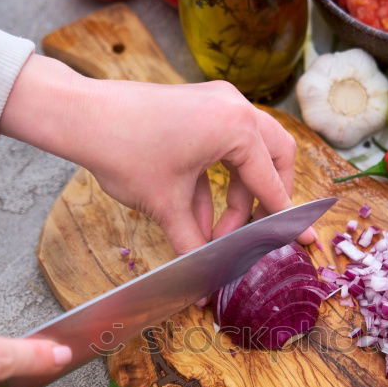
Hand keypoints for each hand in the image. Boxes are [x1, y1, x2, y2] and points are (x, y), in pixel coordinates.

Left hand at [0, 55, 315, 254]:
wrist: (82, 117)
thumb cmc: (126, 152)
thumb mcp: (168, 206)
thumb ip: (195, 245)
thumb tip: (205, 283)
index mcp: (237, 127)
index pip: (272, 183)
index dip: (286, 220)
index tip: (305, 241)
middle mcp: (235, 108)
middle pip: (274, 157)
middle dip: (268, 199)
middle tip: (259, 230)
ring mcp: (217, 104)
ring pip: (248, 155)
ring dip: (237, 197)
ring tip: (215, 234)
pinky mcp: (199, 108)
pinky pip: (222, 149)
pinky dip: (216, 183)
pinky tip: (197, 219)